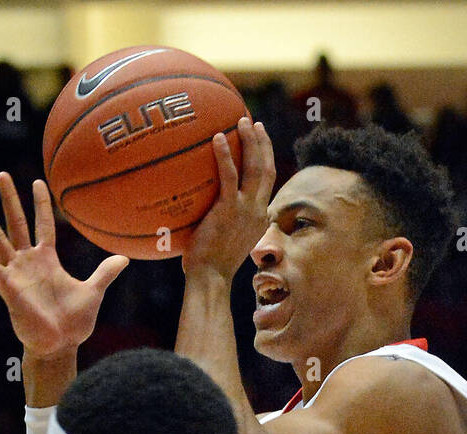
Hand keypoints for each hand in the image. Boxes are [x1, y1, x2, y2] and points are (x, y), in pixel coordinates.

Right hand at [0, 173, 128, 357]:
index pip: (42, 224)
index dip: (40, 203)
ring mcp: (16, 274)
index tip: (37, 181)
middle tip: (1, 174)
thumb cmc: (74, 323)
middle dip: (8, 199)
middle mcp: (28, 262)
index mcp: (47, 260)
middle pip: (16, 223)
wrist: (59, 346)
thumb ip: (104, 273)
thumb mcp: (93, 292)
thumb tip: (125, 258)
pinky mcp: (8, 290)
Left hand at [180, 116, 276, 278]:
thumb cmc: (208, 266)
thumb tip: (199, 208)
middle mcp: (258, 211)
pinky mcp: (230, 210)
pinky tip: (216, 138)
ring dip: (251, 141)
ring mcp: (247, 210)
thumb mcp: (221, 241)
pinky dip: (225, 155)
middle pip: (267, 169)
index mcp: (259, 217)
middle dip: (263, 143)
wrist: (210, 278)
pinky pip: (230, 176)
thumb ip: (218, 222)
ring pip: (256, 167)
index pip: (267, 183)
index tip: (259, 142)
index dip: (265, 159)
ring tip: (242, 121)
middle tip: (254, 123)